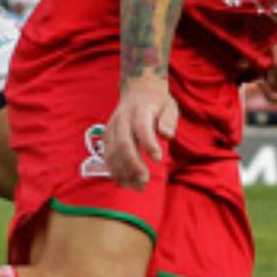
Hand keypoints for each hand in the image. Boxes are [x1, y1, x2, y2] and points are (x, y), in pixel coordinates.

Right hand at [104, 74, 176, 190]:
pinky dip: (113, 169)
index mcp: (140, 110)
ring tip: (135, 187)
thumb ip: (169, 120)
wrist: (137, 89)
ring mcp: (112, 127)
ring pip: (112, 151)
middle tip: (144, 181)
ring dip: (122, 171)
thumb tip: (166, 135)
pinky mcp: (107, 134)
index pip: (142, 127)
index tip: (158, 159)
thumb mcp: (169, 106)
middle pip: (124, 143)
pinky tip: (122, 182)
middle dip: (133, 164)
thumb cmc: (157, 102)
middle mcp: (123, 118)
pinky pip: (106, 154)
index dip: (149, 143)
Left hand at [259, 31, 276, 104]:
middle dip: (268, 86)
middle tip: (259, 75)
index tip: (260, 82)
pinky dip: (265, 71)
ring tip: (259, 66)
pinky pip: (273, 73)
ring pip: (275, 82)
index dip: (271, 95)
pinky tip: (260, 63)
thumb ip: (276, 83)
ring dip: (265, 78)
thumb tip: (274, 91)